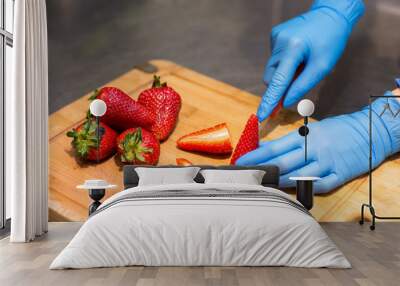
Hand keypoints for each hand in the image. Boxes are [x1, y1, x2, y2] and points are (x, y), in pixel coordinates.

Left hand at [238, 93, 399, 193]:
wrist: (373, 129)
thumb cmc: (340, 128)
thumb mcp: (314, 128)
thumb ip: (292, 140)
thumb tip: (268, 148)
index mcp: (307, 135)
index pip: (276, 146)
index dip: (257, 155)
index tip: (242, 160)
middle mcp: (315, 149)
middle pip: (283, 162)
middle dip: (263, 170)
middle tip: (247, 176)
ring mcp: (328, 162)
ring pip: (299, 176)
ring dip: (279, 182)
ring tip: (264, 186)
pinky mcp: (341, 174)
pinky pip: (320, 186)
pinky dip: (305, 190)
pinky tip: (292, 193)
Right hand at [258, 0, 364, 120]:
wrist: (331, 14)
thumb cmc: (331, 40)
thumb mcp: (323, 66)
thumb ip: (303, 85)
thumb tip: (286, 102)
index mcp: (293, 48)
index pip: (278, 81)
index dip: (270, 101)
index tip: (262, 115)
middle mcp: (279, 42)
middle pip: (272, 77)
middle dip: (282, 85)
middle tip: (298, 81)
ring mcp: (275, 37)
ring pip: (273, 68)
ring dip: (284, 73)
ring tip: (302, 63)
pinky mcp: (274, 35)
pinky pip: (275, 58)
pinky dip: (284, 62)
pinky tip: (298, 54)